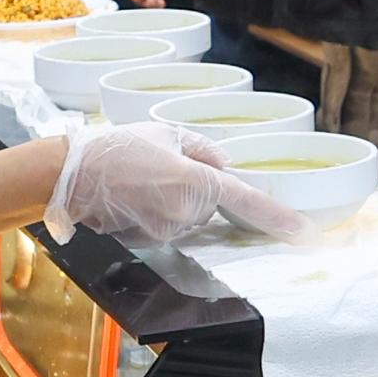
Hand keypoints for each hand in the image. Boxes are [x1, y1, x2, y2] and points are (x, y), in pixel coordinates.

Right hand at [46, 118, 313, 245]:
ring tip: (142, 181)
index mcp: (195, 182)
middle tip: (162, 169)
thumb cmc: (116, 148)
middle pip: (211, 207)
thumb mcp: (166, 133)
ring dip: (174, 201)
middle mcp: (184, 213)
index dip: (280, 219)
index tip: (306, 233)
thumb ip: (204, 150)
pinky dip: (156, 213)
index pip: (248, 203)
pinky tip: (134, 197)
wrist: (70, 176)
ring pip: (188, 218)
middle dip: (196, 189)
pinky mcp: (148, 243)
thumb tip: (226, 165)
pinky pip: (167, 228)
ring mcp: (166, 232)